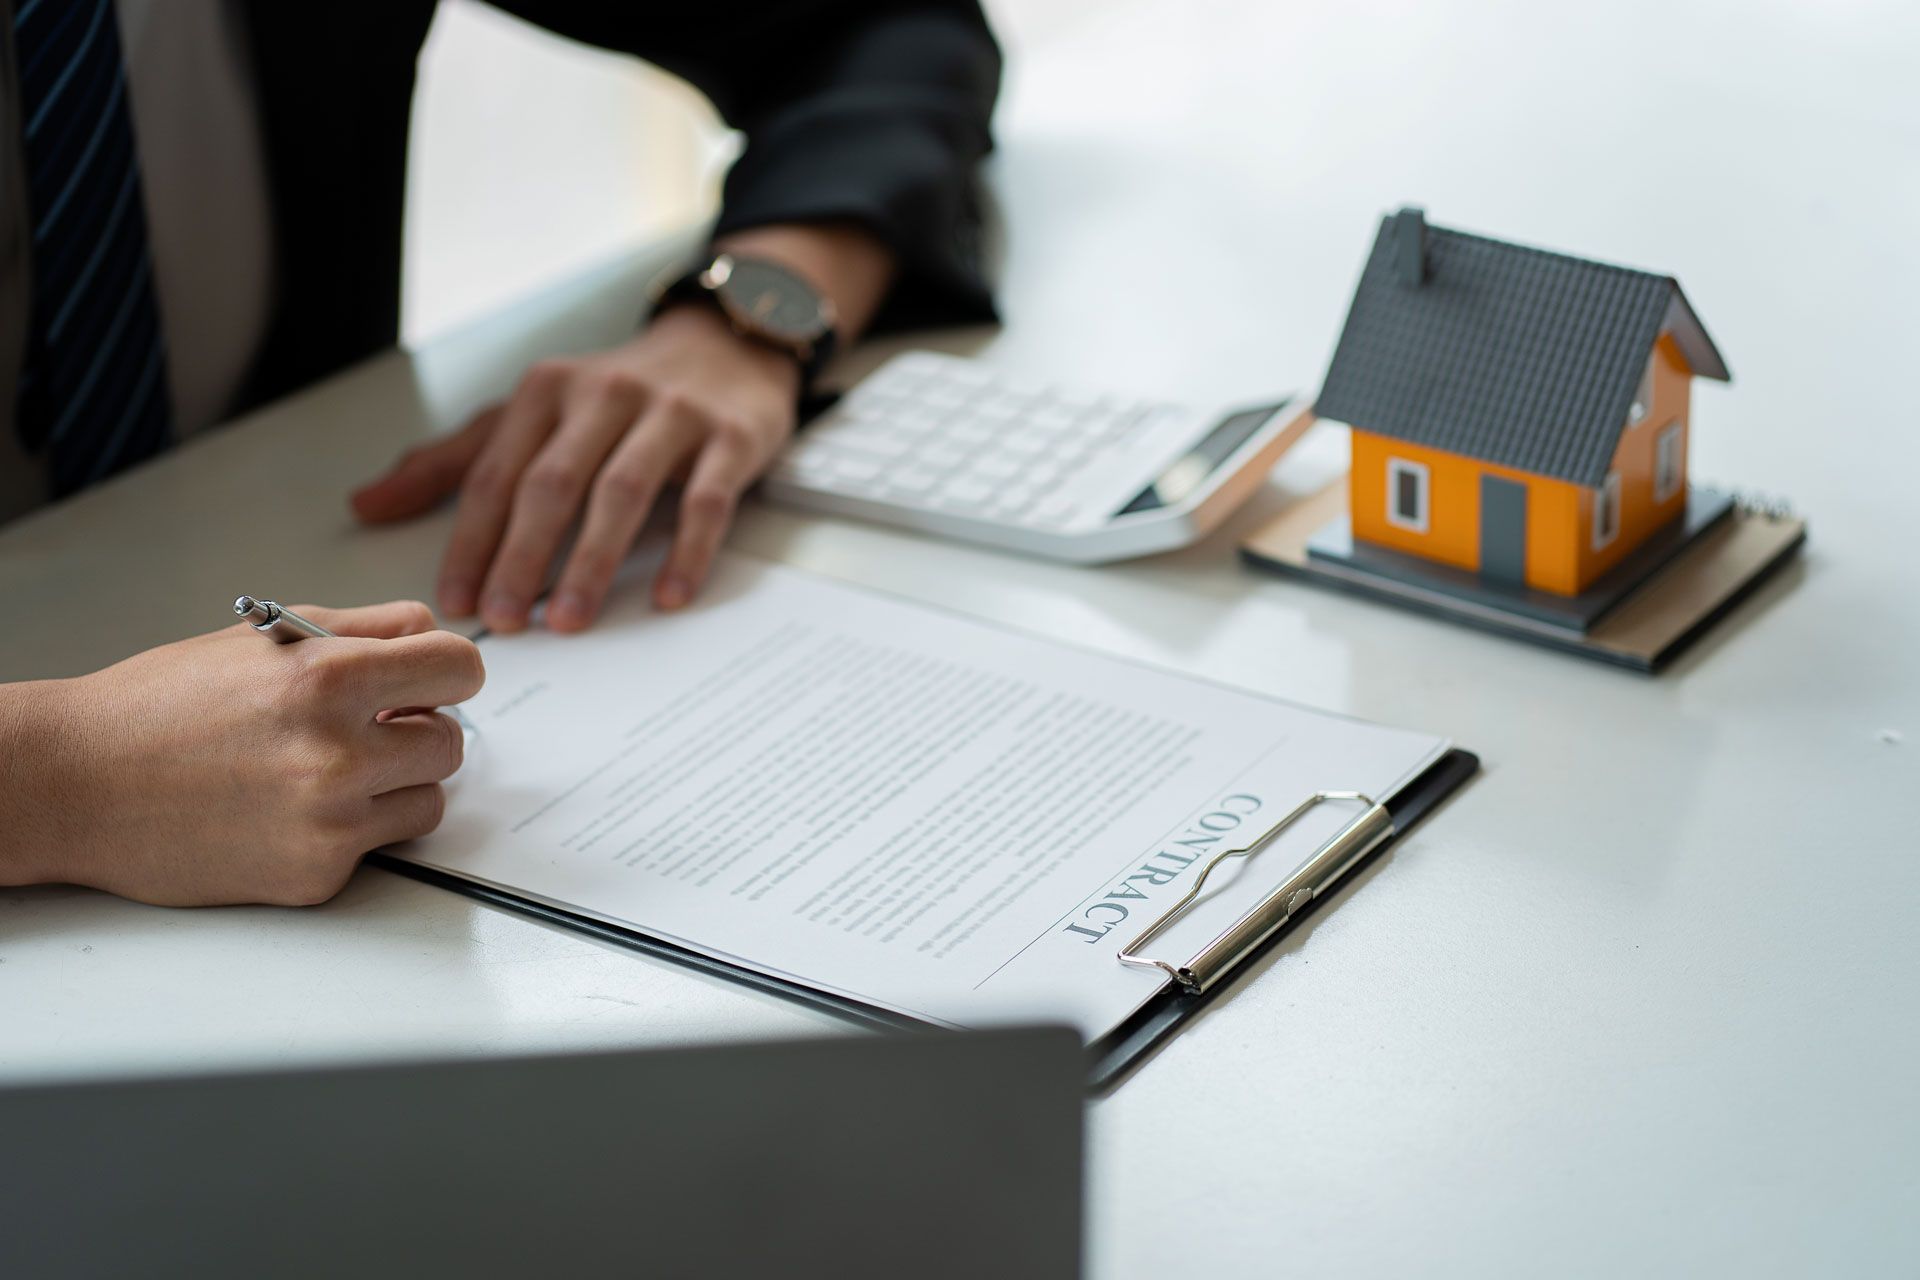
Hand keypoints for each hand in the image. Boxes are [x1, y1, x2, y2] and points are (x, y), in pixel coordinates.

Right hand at [4, 602, 483, 906]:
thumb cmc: (162, 705)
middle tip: (368, 728)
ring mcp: (329, 822)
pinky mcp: (316, 876)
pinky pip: (377, 847)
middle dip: (417, 731)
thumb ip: (365, 628)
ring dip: (395, 785)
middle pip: (452, 742)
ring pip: (429, 801)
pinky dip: (349, 830)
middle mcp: (338, 753)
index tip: (432, 680)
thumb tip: (433, 631)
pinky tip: (290, 810)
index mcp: (330, 678)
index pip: (462, 668)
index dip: (449, 671)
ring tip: (327, 769)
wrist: (77, 784)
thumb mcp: (264, 639)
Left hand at [351, 305, 802, 631]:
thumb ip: (453, 461)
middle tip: (505, 619)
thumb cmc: (617, 396)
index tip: (456, 599)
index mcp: (546, 391)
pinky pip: (705, 501)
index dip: (472, 539)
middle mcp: (604, 395)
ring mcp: (670, 414)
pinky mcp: (729, 438)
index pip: (497, 473)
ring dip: (592, 561)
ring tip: (570, 619)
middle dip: (522, 555)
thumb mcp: (530, 414)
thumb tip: (365, 505)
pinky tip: (670, 596)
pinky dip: (687, 551)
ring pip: (622, 492)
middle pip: (553, 483)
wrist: (725, 347)